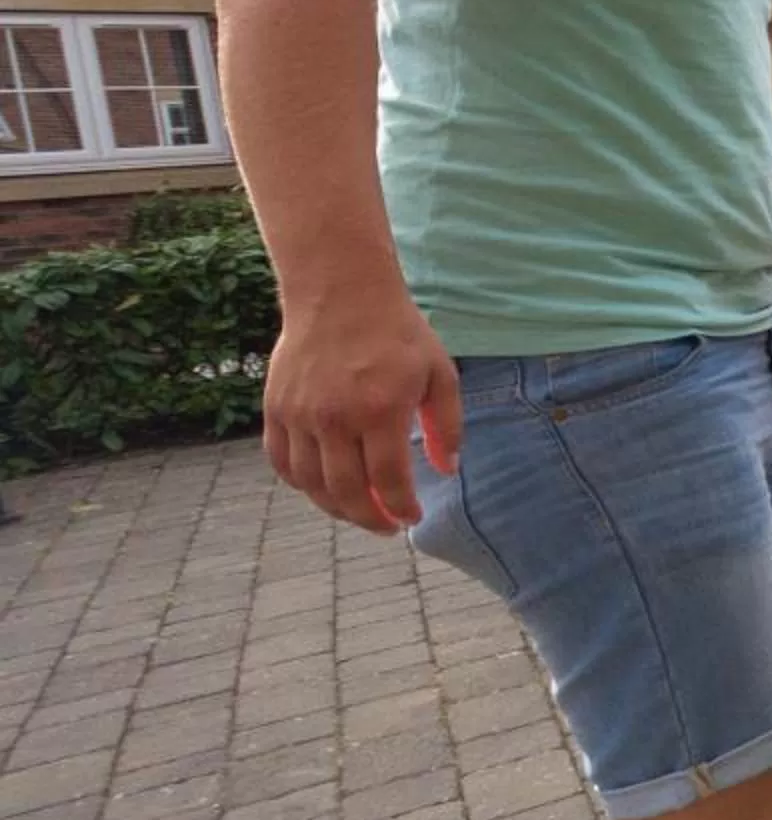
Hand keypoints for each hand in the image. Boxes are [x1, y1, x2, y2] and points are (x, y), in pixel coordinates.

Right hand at [263, 290, 459, 533]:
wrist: (341, 293)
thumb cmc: (398, 333)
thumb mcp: (439, 374)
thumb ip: (447, 425)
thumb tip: (447, 470)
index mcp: (380, 410)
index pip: (387, 480)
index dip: (400, 508)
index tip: (411, 519)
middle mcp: (335, 417)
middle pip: (346, 491)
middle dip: (369, 519)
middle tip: (386, 526)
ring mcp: (300, 414)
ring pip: (310, 483)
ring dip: (335, 507)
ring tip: (358, 511)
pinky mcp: (276, 408)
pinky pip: (282, 462)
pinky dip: (301, 483)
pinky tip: (323, 487)